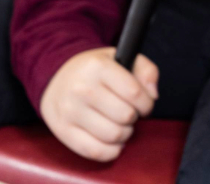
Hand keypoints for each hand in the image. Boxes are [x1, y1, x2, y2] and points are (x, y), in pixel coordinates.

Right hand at [38, 47, 159, 161]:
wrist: (56, 80)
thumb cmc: (95, 72)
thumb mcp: (121, 58)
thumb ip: (146, 70)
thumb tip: (153, 95)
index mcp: (97, 67)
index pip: (134, 93)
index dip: (147, 103)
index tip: (144, 104)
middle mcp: (81, 88)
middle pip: (126, 116)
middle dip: (134, 117)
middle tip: (128, 112)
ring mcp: (70, 111)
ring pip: (114, 136)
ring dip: (124, 134)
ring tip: (119, 124)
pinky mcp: (63, 131)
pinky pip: (96, 152)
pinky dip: (111, 151)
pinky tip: (111, 140)